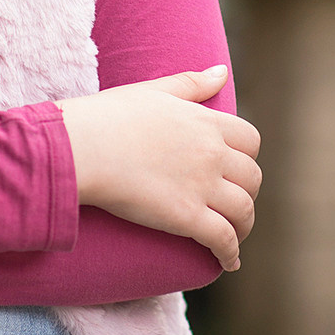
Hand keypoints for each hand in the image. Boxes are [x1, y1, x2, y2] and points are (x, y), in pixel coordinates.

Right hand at [57, 64, 262, 270]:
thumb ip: (191, 83)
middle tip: (234, 204)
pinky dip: (230, 253)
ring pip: (243, 210)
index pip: (250, 140)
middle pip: (252, 177)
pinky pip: (223, 238)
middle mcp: (212, 153)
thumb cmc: (108, 117)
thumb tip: (221, 72)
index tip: (238, 169)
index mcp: (206, 122)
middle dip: (247, 192)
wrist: (82, 148)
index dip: (247, 157)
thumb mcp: (154, 91)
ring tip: (235, 236)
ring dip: (244, 226)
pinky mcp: (186, 217)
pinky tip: (229, 262)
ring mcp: (202, 186)